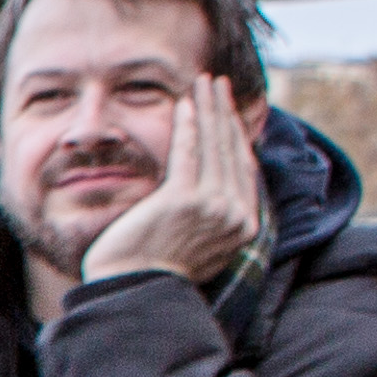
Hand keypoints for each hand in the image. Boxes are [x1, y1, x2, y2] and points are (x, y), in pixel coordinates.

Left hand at [80, 89, 266, 294]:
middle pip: (232, 150)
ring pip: (215, 146)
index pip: (243, 168)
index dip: (236, 135)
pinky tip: (186, 104)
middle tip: (217, 84)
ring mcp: (212, 207)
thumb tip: (216, 189)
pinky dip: (188, 126)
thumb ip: (212, 215)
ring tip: (204, 83)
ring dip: (210, 109)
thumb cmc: (155, 270)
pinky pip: (189, 153)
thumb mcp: (198, 242)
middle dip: (225, 112)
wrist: (133, 293)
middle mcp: (235, 215)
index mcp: (244, 226)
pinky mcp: (183, 201)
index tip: (227, 111)